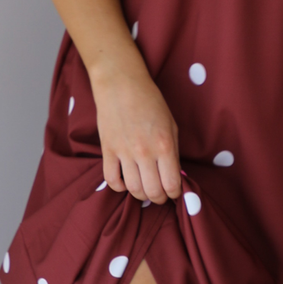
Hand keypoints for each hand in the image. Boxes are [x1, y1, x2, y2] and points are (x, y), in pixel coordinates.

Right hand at [92, 61, 182, 202]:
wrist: (121, 84)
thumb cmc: (150, 103)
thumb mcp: (171, 125)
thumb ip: (174, 153)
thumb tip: (175, 176)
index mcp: (165, 145)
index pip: (172, 185)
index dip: (174, 194)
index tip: (174, 192)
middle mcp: (144, 152)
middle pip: (152, 192)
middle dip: (159, 198)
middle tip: (160, 194)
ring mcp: (124, 152)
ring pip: (133, 189)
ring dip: (141, 195)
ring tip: (145, 189)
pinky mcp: (107, 150)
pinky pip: (111, 180)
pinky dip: (119, 187)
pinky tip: (126, 182)